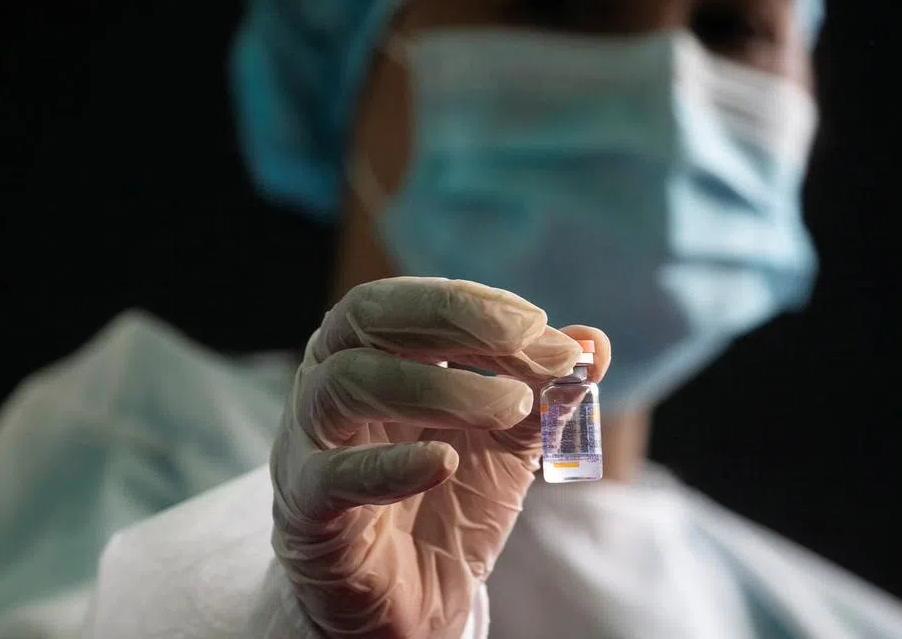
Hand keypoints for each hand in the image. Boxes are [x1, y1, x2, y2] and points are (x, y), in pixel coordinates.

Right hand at [270, 277, 609, 638]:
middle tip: (528, 338)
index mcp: (372, 352)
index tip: (545, 330)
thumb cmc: (446, 501)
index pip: (414, 303)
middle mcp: (329, 383)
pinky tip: (444, 463)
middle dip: (453, 316)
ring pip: (349, 384)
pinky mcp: (308, 511)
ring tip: (512, 407)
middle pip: (366, 315)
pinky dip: (390, 464)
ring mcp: (309, 443)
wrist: (411, 598)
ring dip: (441, 387)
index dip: (480, 306)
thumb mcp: (509, 439)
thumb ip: (546, 391)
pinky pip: (332, 477)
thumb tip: (594, 342)